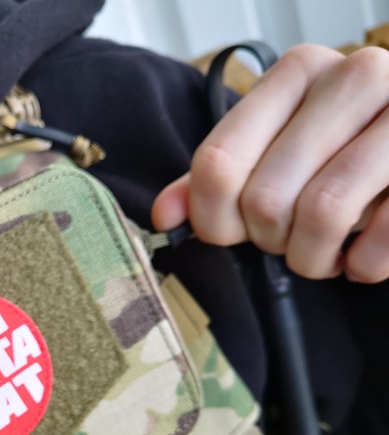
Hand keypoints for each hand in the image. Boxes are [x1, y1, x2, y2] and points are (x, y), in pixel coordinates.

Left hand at [154, 44, 388, 282]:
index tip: (234, 233)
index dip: (214, 220)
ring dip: (313, 258)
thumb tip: (164, 215)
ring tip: (325, 254)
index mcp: (299, 72)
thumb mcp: (276, 157)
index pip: (218, 163)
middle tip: (292, 241)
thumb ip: (216, 181)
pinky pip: (381, 237)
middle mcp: (355, 76)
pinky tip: (363, 256)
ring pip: (322, 213)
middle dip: (271, 241)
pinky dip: (364, 264)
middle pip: (265, 197)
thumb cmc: (347, 160)